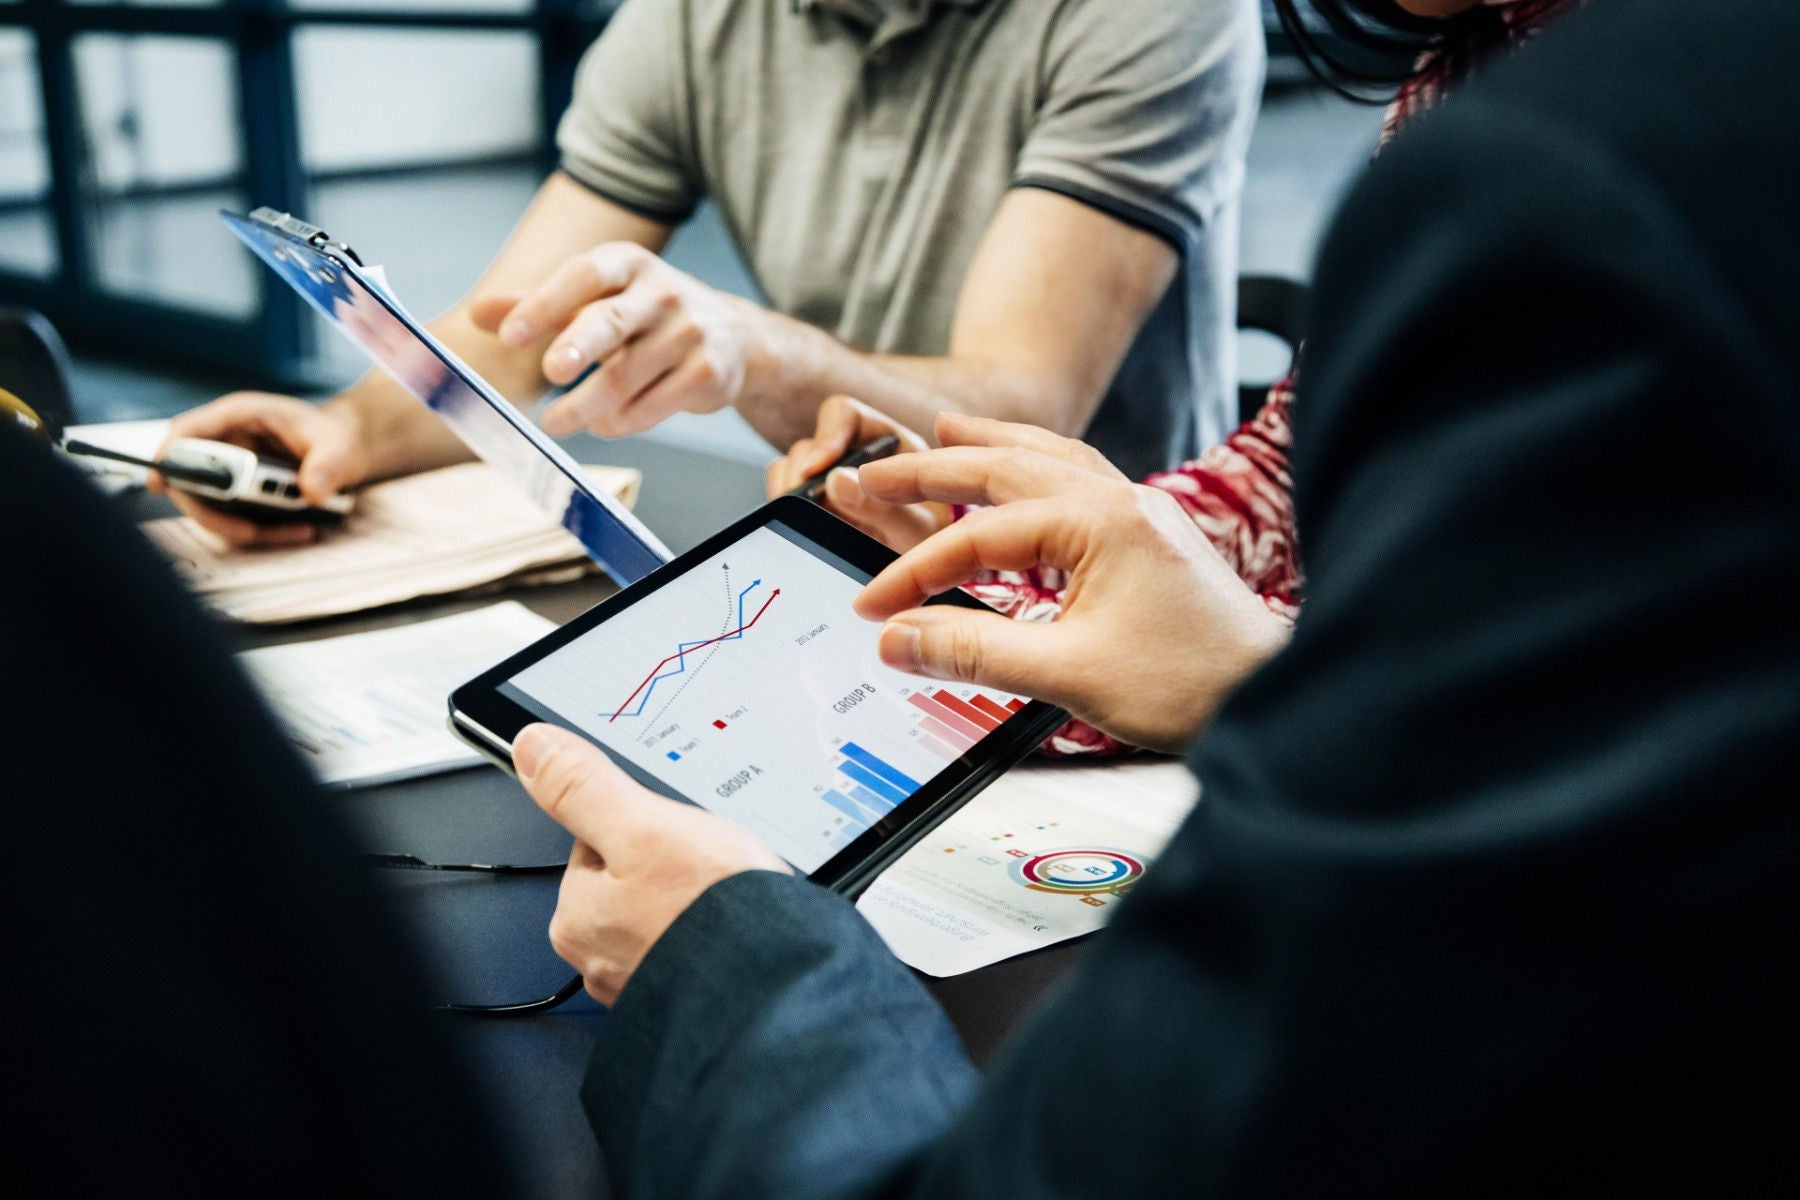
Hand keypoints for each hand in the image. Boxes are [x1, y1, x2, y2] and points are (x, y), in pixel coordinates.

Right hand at [149, 393, 368, 546]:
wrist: (350, 449)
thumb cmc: (337, 437)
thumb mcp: (339, 447)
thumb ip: (328, 466)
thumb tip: (312, 491)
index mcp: (241, 416)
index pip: (189, 431)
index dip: (167, 455)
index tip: (158, 482)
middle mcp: (228, 442)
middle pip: (191, 478)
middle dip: (212, 510)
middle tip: (248, 531)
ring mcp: (231, 471)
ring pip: (212, 506)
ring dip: (243, 527)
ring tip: (296, 530)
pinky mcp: (242, 495)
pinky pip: (236, 518)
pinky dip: (262, 531)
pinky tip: (298, 530)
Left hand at [472, 243, 769, 439]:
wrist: (732, 338)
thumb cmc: (646, 316)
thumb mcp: (597, 297)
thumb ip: (539, 304)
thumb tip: (478, 312)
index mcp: (628, 264)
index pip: (583, 276)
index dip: (544, 303)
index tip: (508, 334)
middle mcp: (662, 292)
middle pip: (611, 321)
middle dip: (578, 346)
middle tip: (551, 371)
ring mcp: (689, 333)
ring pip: (626, 377)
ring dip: (584, 406)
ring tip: (556, 423)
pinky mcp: (706, 374)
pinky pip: (652, 407)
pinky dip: (619, 422)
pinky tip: (604, 422)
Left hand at [514, 724, 792, 1005]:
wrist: (781, 986)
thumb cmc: (712, 917)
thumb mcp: (644, 827)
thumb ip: (585, 787)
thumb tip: (532, 747)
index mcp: (576, 916)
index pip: (597, 841)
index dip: (643, 824)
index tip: (673, 831)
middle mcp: (600, 958)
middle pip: (632, 877)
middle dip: (672, 865)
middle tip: (709, 866)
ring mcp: (645, 980)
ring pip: (666, 911)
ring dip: (697, 900)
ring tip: (730, 896)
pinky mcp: (686, 992)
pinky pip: (694, 945)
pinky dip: (716, 932)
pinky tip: (739, 925)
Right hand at [763, 396, 945, 551]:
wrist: (928, 571)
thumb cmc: (934, 541)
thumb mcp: (919, 529)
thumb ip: (885, 509)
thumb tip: (835, 481)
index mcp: (885, 442)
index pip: (843, 415)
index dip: (825, 437)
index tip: (815, 471)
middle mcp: (852, 454)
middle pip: (807, 448)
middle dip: (799, 480)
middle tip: (801, 512)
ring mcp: (828, 479)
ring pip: (788, 471)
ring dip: (790, 499)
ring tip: (808, 528)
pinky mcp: (812, 505)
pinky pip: (783, 499)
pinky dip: (788, 515)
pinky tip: (806, 535)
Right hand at [852, 435, 1289, 753]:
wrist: (1272, 694)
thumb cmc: (1191, 684)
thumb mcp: (1070, 673)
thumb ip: (974, 651)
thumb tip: (898, 640)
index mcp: (1099, 522)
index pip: (979, 537)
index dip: (915, 573)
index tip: (873, 609)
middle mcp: (1121, 501)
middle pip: (1008, 464)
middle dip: (933, 466)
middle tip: (873, 471)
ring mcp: (1141, 513)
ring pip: (1050, 456)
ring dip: (992, 443)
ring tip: (945, 428)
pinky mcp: (1152, 535)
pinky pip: (1082, 476)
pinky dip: (1038, 463)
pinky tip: (1028, 472)